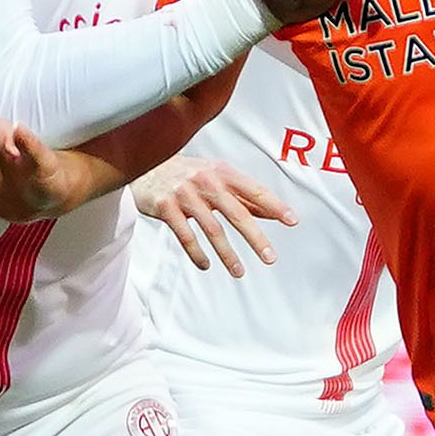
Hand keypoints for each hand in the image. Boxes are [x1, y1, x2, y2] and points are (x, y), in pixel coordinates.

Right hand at [131, 156, 294, 275]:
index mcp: (222, 172)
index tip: (292, 220)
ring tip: (239, 271)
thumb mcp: (216, 177)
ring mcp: (184, 194)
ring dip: (227, 253)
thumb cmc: (187, 173)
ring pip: (212, 229)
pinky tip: (207, 265)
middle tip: (270, 257)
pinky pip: (185, 235)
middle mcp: (205, 180)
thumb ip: (242, 195)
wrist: (142, 163)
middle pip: (236, 213)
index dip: (274, 205)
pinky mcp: (165, 207)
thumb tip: (274, 212)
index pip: (254, 190)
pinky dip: (197, 253)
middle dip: (255, 237)